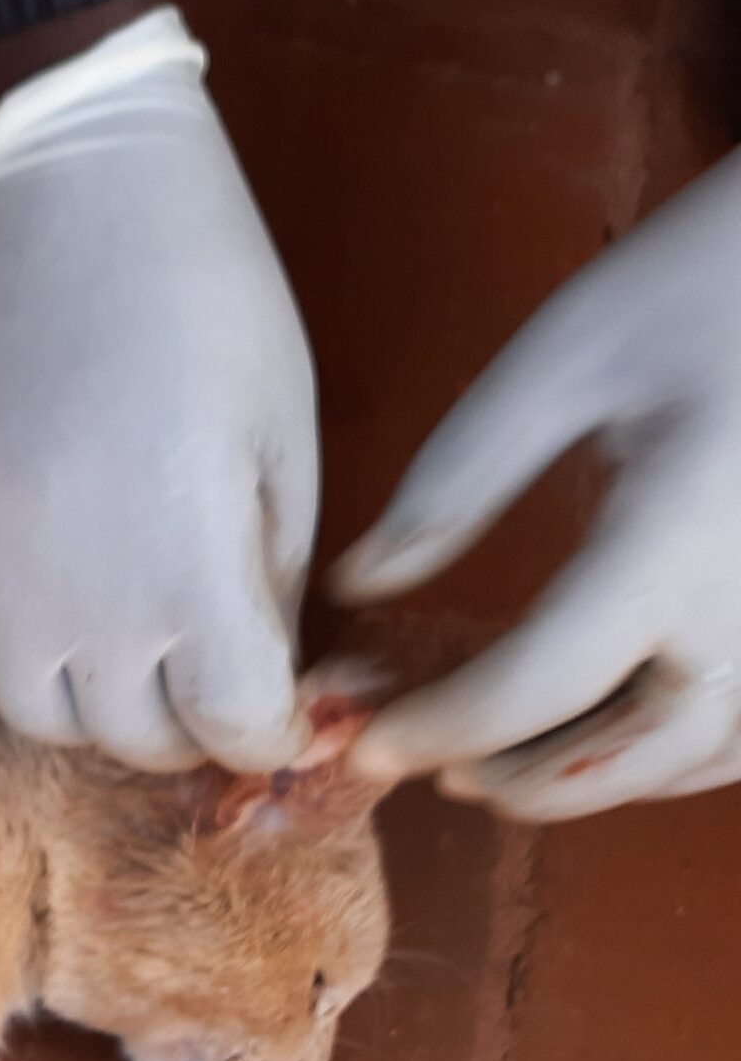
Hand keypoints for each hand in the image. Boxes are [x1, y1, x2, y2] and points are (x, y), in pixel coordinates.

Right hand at [0, 8, 317, 772]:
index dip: (273, 727)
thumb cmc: (203, 292)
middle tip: (218, 669)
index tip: (288, 702)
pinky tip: (54, 609)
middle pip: (139, 739)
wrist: (55, 200)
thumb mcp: (283, 428)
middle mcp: (83, 605)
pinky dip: (18, 662)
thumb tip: (275, 663)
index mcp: (192, 572)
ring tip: (132, 649)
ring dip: (97, 705)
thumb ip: (279, 569)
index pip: (237, 725)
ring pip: (44, 720)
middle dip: (192, 720)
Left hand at [338, 151, 740, 818]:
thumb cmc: (701, 281)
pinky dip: (670, 751)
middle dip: (518, 779)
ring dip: (596, 779)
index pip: (539, 681)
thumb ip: (453, 483)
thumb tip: (359, 584)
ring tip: (500, 762)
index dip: (441, 728)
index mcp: (680, 535)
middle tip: (434, 767)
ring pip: (699, 756)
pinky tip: (601, 726)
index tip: (364, 743)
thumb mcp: (560, 357)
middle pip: (629, 753)